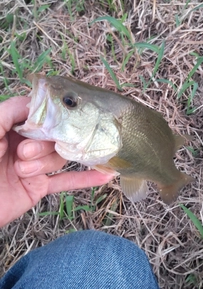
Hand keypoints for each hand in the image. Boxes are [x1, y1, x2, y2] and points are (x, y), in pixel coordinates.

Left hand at [0, 97, 113, 226]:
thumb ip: (11, 110)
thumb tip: (38, 100)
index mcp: (12, 126)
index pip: (41, 114)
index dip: (50, 116)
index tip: (57, 118)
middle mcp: (25, 143)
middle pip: (54, 135)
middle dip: (42, 144)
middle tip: (23, 153)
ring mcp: (34, 166)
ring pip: (58, 156)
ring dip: (44, 163)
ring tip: (23, 171)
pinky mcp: (38, 188)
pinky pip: (65, 182)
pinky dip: (85, 179)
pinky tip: (105, 175)